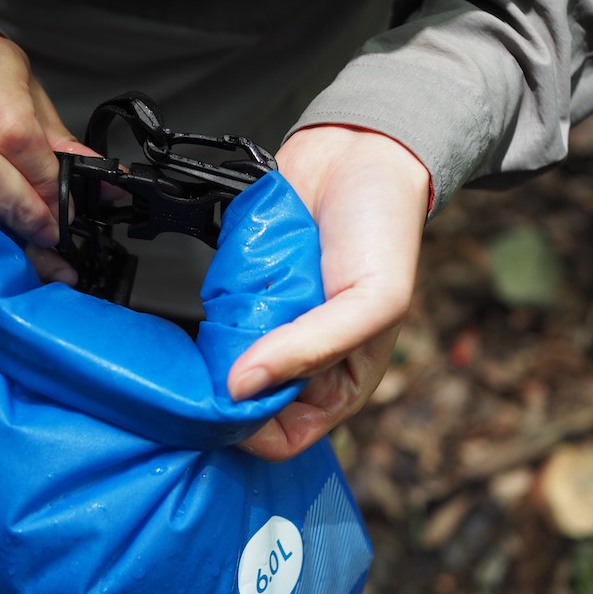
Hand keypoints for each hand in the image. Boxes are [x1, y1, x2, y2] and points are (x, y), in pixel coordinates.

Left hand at [229, 126, 429, 460]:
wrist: (355, 156)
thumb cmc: (383, 233)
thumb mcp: (371, 303)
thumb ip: (312, 348)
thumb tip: (241, 387)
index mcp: (338, 382)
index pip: (284, 437)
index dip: (252, 430)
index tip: (227, 400)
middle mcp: (298, 364)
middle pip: (245, 408)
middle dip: (226, 390)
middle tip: (213, 359)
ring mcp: (268, 330)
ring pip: (221, 368)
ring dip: (216, 351)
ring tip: (232, 315)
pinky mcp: (245, 297)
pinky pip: (213, 321)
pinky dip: (209, 314)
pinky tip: (223, 296)